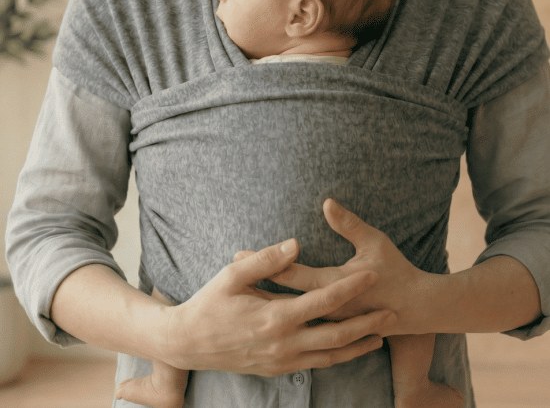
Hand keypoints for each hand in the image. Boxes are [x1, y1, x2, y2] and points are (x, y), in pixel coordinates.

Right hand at [160, 238, 395, 376]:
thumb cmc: (209, 304)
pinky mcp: (277, 370)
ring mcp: (282, 361)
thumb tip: (296, 243)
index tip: (372, 274)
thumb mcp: (232, 275)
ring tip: (381, 334)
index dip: (350, 287)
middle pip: (336, 334)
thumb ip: (266, 259)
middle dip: (367, 323)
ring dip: (358, 345)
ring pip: (330, 356)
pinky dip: (337, 358)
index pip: (323, 300)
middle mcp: (283, 343)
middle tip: (392, 312)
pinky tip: (348, 349)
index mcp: (274, 316)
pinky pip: (316, 365)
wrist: (188, 343)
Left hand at [234, 199, 425, 334]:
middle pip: (282, 296)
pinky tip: (266, 310)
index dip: (265, 262)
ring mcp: (330, 322)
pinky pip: (301, 324)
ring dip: (266, 301)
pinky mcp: (334, 328)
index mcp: (334, 286)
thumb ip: (349, 224)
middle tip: (228, 270)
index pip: (290, 275)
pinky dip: (282, 316)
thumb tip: (326, 202)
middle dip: (256, 283)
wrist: (417, 308)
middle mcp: (327, 309)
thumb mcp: (374, 242)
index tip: (239, 253)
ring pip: (289, 315)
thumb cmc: (397, 271)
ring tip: (238, 291)